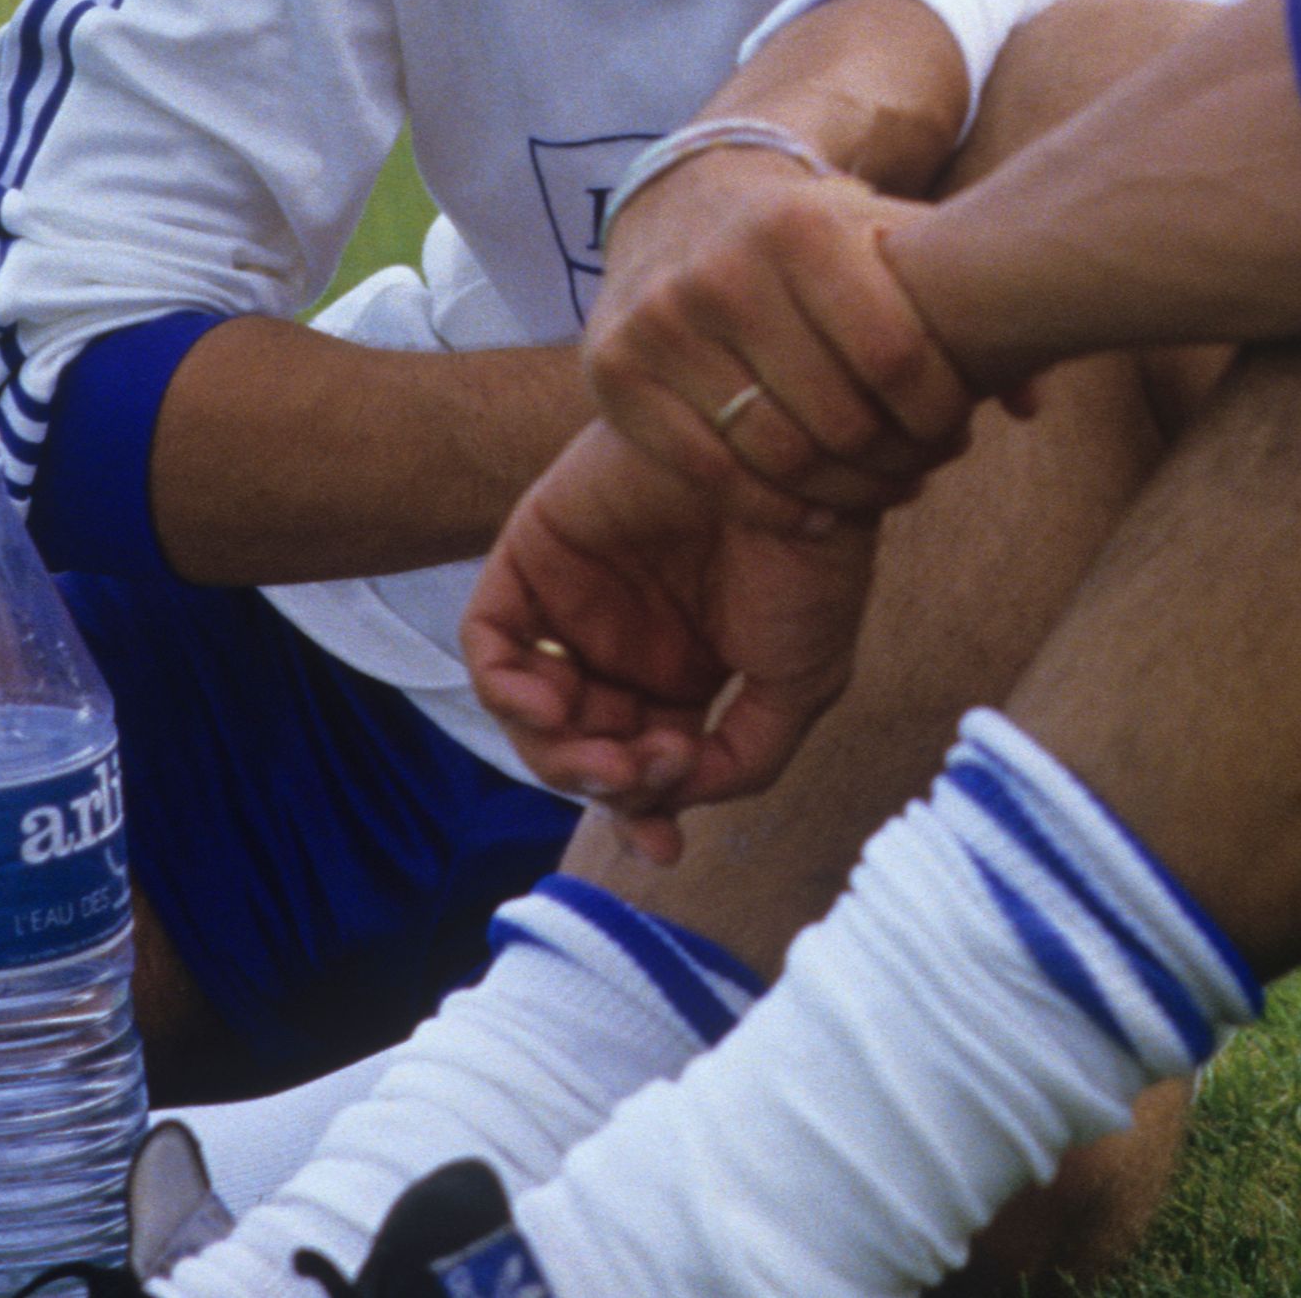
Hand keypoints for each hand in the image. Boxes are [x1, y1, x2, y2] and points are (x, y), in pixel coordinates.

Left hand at [465, 419, 878, 857]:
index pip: (639, 763)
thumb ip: (745, 756)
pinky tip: (549, 705)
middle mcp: (624, 643)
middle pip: (580, 747)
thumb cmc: (808, 556)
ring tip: (606, 756)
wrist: (784, 453)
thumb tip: (678, 799)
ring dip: (558, 753)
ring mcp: (576, 602)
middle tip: (642, 778)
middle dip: (608, 785)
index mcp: (684, 673)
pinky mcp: (535, 557)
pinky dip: (506, 687)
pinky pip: (492, 641)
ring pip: (532, 711)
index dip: (644, 814)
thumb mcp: (801, 680)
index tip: (665, 847)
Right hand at [590, 142, 985, 528]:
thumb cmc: (816, 232)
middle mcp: (721, 270)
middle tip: (920, 469)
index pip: (895, 355)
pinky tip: (815, 513)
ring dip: (844, 492)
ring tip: (877, 490)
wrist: (687, 202)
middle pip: (838, 417)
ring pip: (776, 454)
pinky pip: (710, 473)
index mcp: (800, 226)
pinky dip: (774, 508)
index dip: (940, 411)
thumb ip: (966, 302)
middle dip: (898, 458)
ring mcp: (659, 324)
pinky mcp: (614, 374)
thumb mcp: (890, 235)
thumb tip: (1031, 403)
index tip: (955, 428)